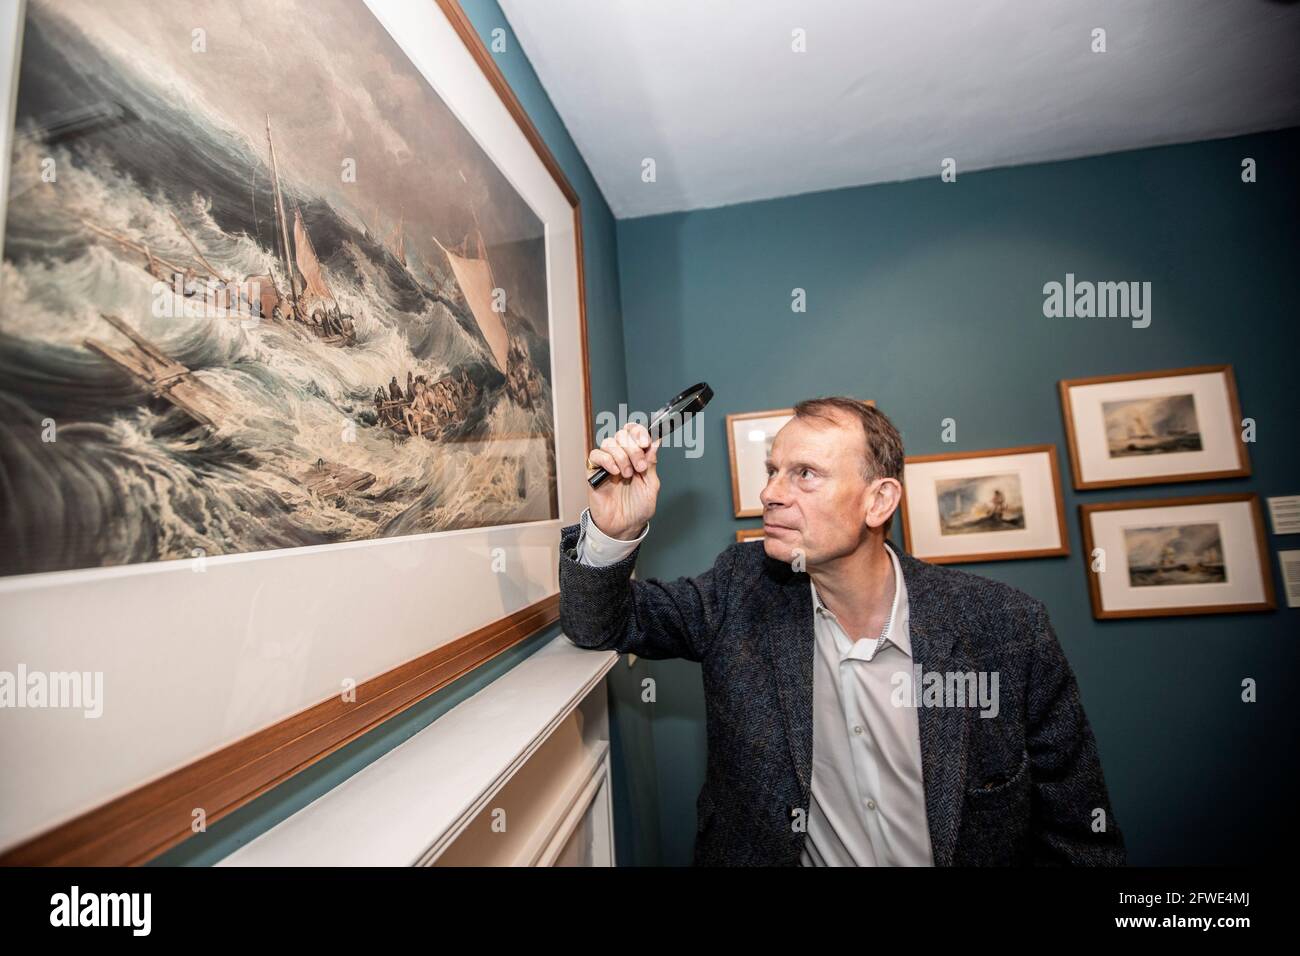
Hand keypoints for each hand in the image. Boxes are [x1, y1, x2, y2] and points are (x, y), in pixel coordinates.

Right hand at [586, 423, 659, 539]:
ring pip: (609, 442)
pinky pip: (596, 455)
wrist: (624, 527)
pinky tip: (614, 472)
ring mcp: (608, 463)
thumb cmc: (637, 509)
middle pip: (622, 435)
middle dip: (633, 449)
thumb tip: (654, 443)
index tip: (645, 442)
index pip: (634, 433)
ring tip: (627, 474)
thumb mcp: (651, 486)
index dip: (639, 432)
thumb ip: (651, 464)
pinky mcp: (594, 472)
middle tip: (639, 467)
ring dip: (621, 456)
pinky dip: (607, 460)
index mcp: (636, 457)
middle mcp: (622, 457)